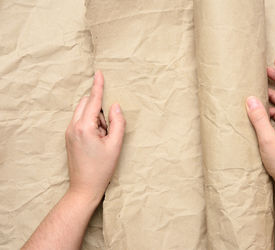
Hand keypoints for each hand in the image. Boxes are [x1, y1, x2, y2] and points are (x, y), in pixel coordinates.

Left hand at [65, 71, 125, 203]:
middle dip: (98, 108)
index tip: (98, 72)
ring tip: (104, 137)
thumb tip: (115, 106)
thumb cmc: (101, 168)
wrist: (84, 188)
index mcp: (84, 127)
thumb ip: (118, 123)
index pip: (93, 100)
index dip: (98, 86)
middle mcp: (73, 127)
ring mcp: (68, 132)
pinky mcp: (68, 138)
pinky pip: (80, 121)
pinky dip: (91, 124)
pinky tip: (98, 139)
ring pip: (83, 112)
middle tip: (109, 127)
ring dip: (95, 117)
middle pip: (85, 104)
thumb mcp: (115, 145)